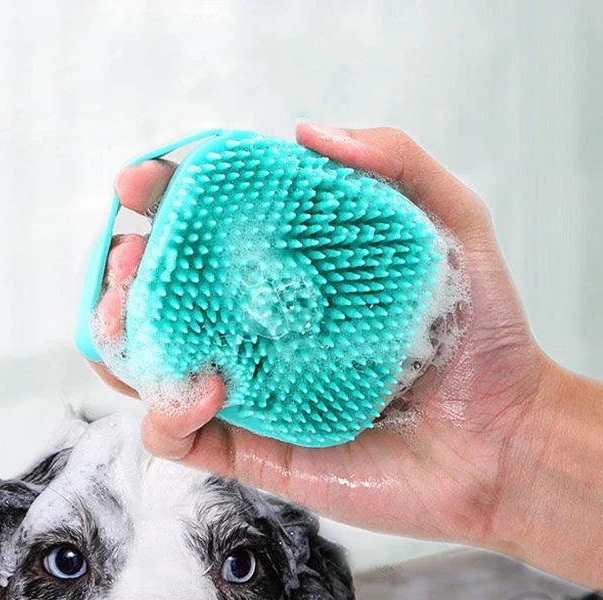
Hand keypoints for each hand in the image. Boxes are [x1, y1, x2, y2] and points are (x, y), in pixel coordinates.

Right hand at [88, 122, 602, 587]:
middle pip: (163, 295)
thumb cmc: (481, 338)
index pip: (208, 231)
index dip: (166, 201)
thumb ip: (394, 164)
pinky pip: (176, 434)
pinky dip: (166, 412)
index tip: (144, 183)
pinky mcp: (247, 447)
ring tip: (125, 315)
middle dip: (126, 271)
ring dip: (120, 337)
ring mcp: (247, 389)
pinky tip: (202, 388)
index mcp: (289, 274)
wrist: (499, 441)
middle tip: (129, 259)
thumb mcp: (451, 228)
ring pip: (151, 362)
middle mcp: (257, 327)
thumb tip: (304, 133)